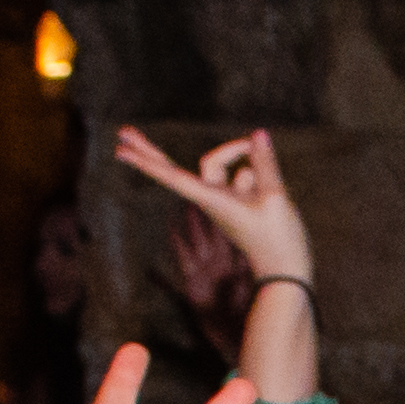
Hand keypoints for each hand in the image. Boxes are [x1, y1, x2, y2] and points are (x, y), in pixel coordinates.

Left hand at [114, 122, 314, 295]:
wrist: (285, 272)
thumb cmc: (278, 240)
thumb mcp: (276, 198)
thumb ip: (264, 164)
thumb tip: (256, 136)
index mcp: (212, 200)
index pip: (172, 177)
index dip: (147, 163)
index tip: (120, 150)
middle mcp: (210, 198)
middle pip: (174, 170)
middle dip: (150, 151)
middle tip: (123, 131)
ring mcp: (221, 200)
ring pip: (225, 165)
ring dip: (243, 158)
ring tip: (264, 184)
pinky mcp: (233, 202)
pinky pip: (242, 175)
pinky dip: (257, 172)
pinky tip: (270, 188)